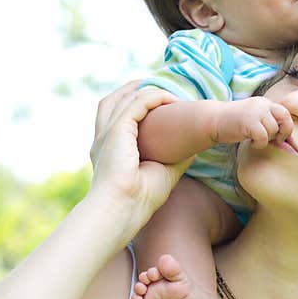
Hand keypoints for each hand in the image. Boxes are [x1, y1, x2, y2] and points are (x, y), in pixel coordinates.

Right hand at [89, 81, 192, 213]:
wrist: (121, 211)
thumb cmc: (137, 202)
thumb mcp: (161, 174)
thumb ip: (174, 158)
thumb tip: (194, 146)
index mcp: (107, 151)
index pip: (113, 118)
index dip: (132, 106)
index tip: (156, 105)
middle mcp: (103, 139)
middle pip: (112, 101)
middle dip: (133, 89)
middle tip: (157, 87)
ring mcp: (107, 133)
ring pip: (125, 97)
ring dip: (149, 91)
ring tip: (170, 93)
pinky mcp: (117, 130)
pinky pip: (137, 102)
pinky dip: (154, 97)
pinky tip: (171, 100)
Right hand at [212, 97, 293, 148]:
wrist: (214, 120)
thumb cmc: (234, 122)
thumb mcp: (254, 116)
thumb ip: (268, 121)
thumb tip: (286, 139)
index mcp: (264, 102)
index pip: (285, 112)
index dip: (286, 126)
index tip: (279, 136)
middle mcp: (262, 105)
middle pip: (285, 118)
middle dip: (284, 132)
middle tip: (276, 140)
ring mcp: (256, 112)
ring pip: (273, 130)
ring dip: (267, 139)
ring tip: (256, 140)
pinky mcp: (249, 122)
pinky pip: (263, 137)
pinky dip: (259, 144)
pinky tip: (251, 143)